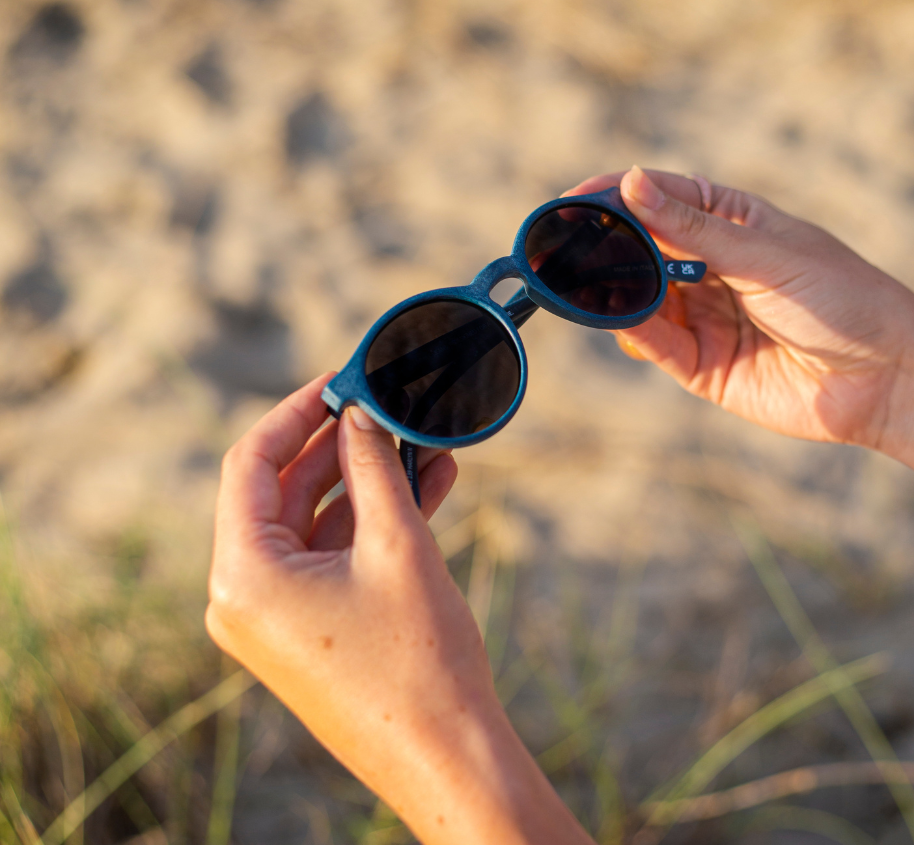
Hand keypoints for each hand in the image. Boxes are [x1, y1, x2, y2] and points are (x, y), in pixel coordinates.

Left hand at [206, 375, 593, 844]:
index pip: (250, 464)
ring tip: (423, 442)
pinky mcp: (308, 627)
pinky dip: (371, 522)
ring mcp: (275, 615)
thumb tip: (361, 413)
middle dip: (340, 445)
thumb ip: (372, 467)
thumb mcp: (396, 545)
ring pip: (315, 521)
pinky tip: (427, 485)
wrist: (447, 756)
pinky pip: (332, 556)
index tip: (337, 380)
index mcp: (244, 575)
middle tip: (384, 404)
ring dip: (366, 482)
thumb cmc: (419, 657)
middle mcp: (244, 596)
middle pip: (282, 491)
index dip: (294, 413)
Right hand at [564, 167, 913, 523]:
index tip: (571, 200)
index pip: (660, 199)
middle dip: (602, 249)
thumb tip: (633, 182)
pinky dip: (631, 331)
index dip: (615, 196)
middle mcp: (710, 268)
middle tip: (563, 248)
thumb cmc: (842, 299)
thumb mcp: (764, 255)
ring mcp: (703, 316)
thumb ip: (692, 229)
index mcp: (732, 224)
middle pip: (640, 250)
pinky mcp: (699, 365)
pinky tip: (618, 320)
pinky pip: (653, 343)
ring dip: (610, 293)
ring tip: (582, 286)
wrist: (887, 380)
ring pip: (638, 299)